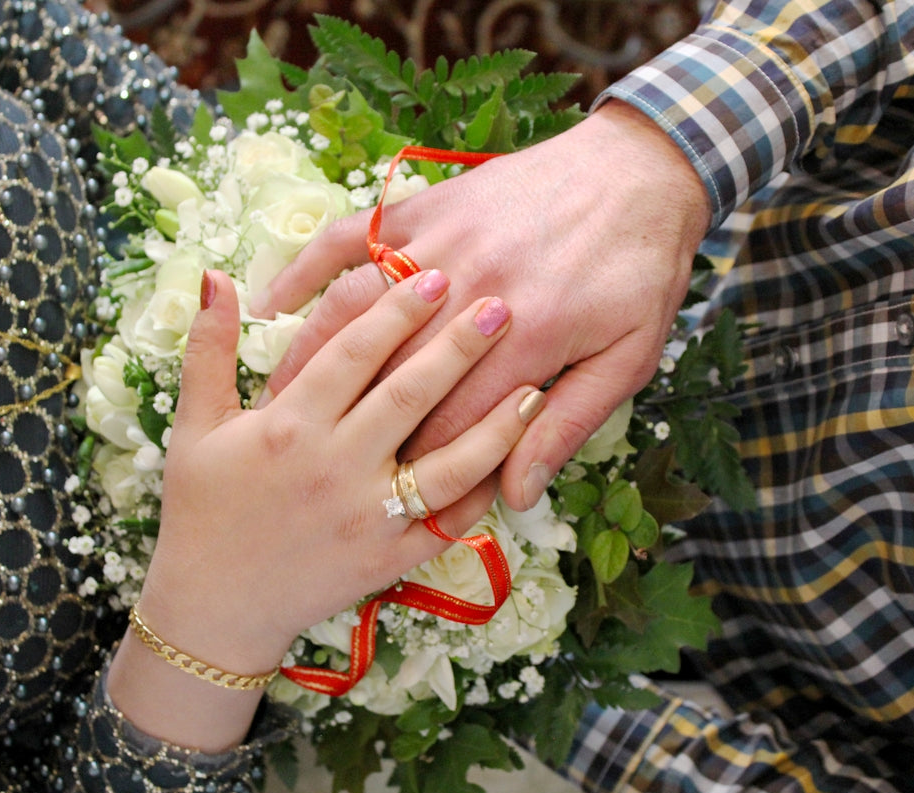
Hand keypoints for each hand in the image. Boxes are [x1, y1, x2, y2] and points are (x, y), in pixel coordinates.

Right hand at [109, 268, 543, 749]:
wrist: (213, 606)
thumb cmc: (201, 509)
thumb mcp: (195, 426)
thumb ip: (208, 349)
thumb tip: (213, 276)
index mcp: (288, 426)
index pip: (353, 354)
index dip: (396, 312)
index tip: (435, 275)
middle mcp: (334, 466)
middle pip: (409, 396)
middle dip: (459, 348)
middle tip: (499, 306)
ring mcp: (367, 517)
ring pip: (446, 464)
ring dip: (495, 426)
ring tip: (535, 389)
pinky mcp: (388, 560)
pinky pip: (448, 524)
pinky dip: (485, 495)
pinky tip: (517, 464)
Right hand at [251, 101, 711, 509]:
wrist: (642, 170)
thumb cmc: (639, 273)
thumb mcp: (629, 359)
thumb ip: (568, 425)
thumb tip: (517, 494)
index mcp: (526, 339)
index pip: (447, 428)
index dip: (417, 474)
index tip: (387, 502)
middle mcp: (471, 292)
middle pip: (389, 377)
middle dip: (348, 429)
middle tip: (310, 467)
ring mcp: (440, 243)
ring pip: (353, 311)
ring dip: (309, 359)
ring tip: (276, 404)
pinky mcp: (422, 207)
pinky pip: (346, 238)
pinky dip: (304, 269)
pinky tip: (271, 302)